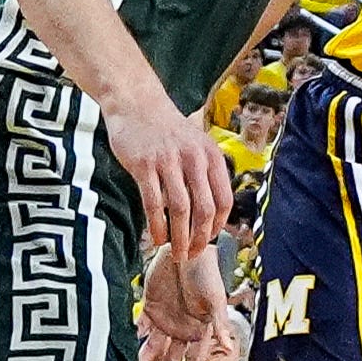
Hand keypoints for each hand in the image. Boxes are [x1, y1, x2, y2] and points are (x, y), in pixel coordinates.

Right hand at [103, 83, 231, 257]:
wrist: (137, 104)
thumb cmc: (168, 131)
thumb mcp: (197, 145)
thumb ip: (205, 173)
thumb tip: (212, 211)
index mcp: (211, 156)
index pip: (224, 199)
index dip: (218, 225)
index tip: (210, 240)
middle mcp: (194, 159)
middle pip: (204, 209)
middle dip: (200, 238)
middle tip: (192, 255)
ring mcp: (168, 162)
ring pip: (179, 210)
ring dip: (179, 237)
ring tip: (176, 254)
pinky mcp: (143, 166)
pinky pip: (153, 203)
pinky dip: (156, 226)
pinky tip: (155, 239)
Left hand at [139, 242, 232, 360]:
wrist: (187, 246)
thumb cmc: (207, 272)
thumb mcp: (215, 300)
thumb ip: (220, 325)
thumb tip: (231, 348)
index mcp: (201, 331)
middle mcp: (183, 330)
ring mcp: (165, 321)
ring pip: (153, 349)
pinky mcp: (149, 308)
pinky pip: (139, 327)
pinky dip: (132, 338)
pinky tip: (124, 351)